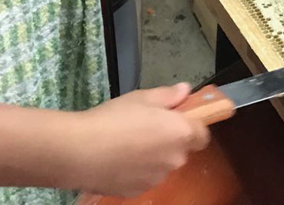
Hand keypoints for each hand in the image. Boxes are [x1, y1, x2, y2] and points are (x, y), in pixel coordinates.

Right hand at [70, 83, 208, 197]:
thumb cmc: (114, 118)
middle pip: (181, 149)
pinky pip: (146, 177)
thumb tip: (185, 91)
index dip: (193, 126)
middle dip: (170, 139)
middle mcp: (174, 159)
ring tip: (128, 142)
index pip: (202, 134)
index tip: (178, 118)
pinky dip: (138, 169)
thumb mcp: (142, 97)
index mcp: (180, 133)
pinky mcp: (138, 191)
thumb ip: (169, 95)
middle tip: (147, 126)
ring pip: (163, 164)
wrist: (81, 151)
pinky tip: (119, 158)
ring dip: (154, 155)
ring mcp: (157, 178)